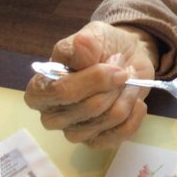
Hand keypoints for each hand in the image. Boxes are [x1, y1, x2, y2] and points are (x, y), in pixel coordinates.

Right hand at [24, 21, 158, 148]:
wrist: (125, 59)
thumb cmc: (99, 49)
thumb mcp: (90, 36)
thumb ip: (81, 43)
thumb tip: (81, 44)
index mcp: (40, 91)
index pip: (60, 92)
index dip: (92, 78)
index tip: (114, 62)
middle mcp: (53, 116)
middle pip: (90, 107)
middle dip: (114, 83)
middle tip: (121, 67)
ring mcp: (76, 132)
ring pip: (109, 118)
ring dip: (127, 94)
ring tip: (128, 78)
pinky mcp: (99, 140)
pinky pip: (122, 133)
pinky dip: (135, 113)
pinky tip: (136, 99)